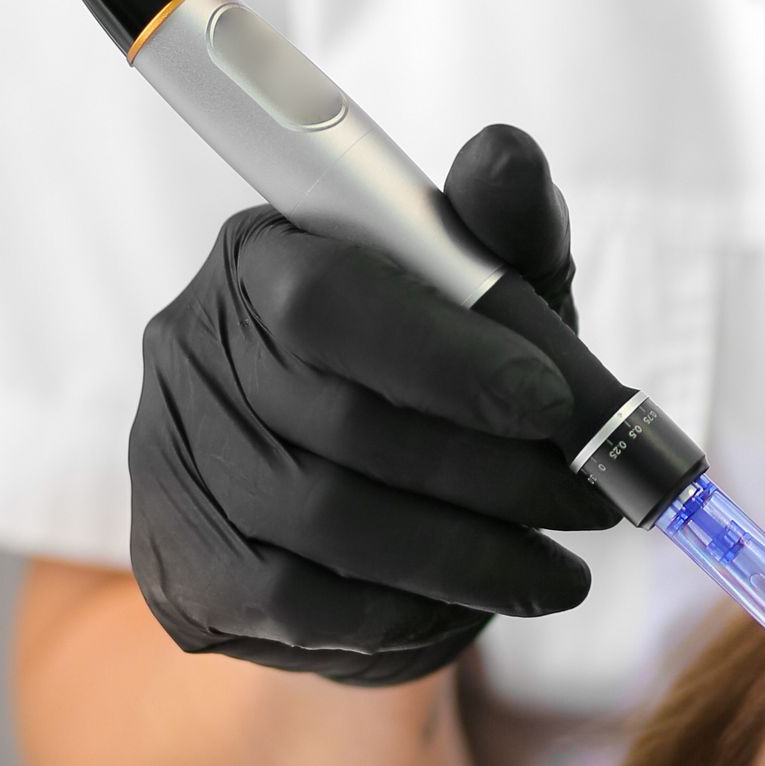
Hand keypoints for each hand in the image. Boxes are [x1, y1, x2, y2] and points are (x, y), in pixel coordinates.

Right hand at [129, 125, 612, 682]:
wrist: (368, 501)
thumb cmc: (442, 366)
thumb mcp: (491, 288)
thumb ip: (506, 226)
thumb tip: (504, 156)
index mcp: (263, 254)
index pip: (330, 299)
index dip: (451, 356)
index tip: (559, 405)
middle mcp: (193, 346)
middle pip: (342, 422)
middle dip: (495, 472)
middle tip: (592, 504)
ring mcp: (172, 459)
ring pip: (329, 521)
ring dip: (469, 554)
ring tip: (558, 571)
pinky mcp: (177, 563)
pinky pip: (298, 603)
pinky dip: (403, 610)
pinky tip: (471, 602)